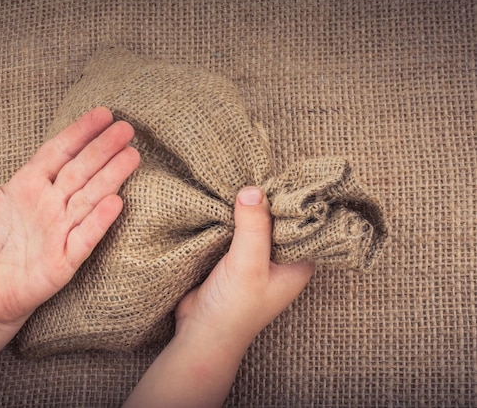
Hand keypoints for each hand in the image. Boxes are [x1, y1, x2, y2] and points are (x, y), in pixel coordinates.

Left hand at [0, 107, 139, 328]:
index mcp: (30, 184)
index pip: (59, 152)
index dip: (79, 133)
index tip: (103, 114)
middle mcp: (51, 203)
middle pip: (81, 171)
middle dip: (103, 149)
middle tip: (126, 129)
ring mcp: (61, 230)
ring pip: (89, 198)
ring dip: (110, 178)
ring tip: (131, 156)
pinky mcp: (65, 260)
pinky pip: (84, 237)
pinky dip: (99, 221)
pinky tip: (115, 202)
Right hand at [175, 186, 315, 347]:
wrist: (200, 333)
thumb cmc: (234, 309)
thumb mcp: (248, 264)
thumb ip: (253, 227)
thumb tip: (253, 189)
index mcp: (297, 264)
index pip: (306, 225)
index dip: (298, 202)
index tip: (286, 176)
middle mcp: (280, 260)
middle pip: (279, 221)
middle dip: (269, 201)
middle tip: (258, 172)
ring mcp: (256, 259)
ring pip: (256, 224)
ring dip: (247, 208)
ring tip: (240, 179)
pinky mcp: (233, 258)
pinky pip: (236, 230)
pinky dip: (231, 218)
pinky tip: (224, 199)